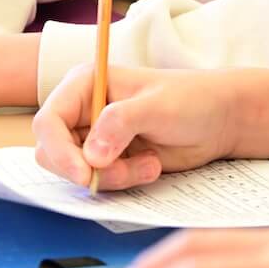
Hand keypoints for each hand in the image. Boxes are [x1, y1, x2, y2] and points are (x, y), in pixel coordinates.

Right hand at [32, 64, 239, 190]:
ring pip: (76, 173)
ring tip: (148, 163)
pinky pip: (98, 182)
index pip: (49, 123)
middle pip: (53, 154)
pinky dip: (122, 182)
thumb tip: (91, 154)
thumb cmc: (192, 99)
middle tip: (125, 170)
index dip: (59, 152)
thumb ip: (121, 123)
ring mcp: (94, 137)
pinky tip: (151, 166)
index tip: (85, 174)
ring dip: (111, 177)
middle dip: (88, 170)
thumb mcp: (157, 106)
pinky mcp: (108, 159)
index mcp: (85, 84)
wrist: (219, 120)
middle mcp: (83, 111)